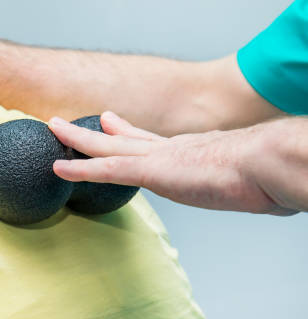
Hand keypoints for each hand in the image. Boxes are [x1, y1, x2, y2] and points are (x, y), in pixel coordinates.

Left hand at [49, 112, 303, 215]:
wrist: (269, 165)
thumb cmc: (266, 176)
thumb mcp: (247, 180)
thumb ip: (239, 183)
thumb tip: (259, 193)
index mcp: (190, 153)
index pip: (150, 141)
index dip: (126, 132)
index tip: (110, 123)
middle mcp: (169, 150)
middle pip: (123, 138)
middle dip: (96, 130)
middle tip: (70, 121)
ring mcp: (158, 159)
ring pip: (107, 147)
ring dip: (77, 139)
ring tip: (54, 128)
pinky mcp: (151, 171)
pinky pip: (105, 170)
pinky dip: (80, 168)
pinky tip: (58, 166)